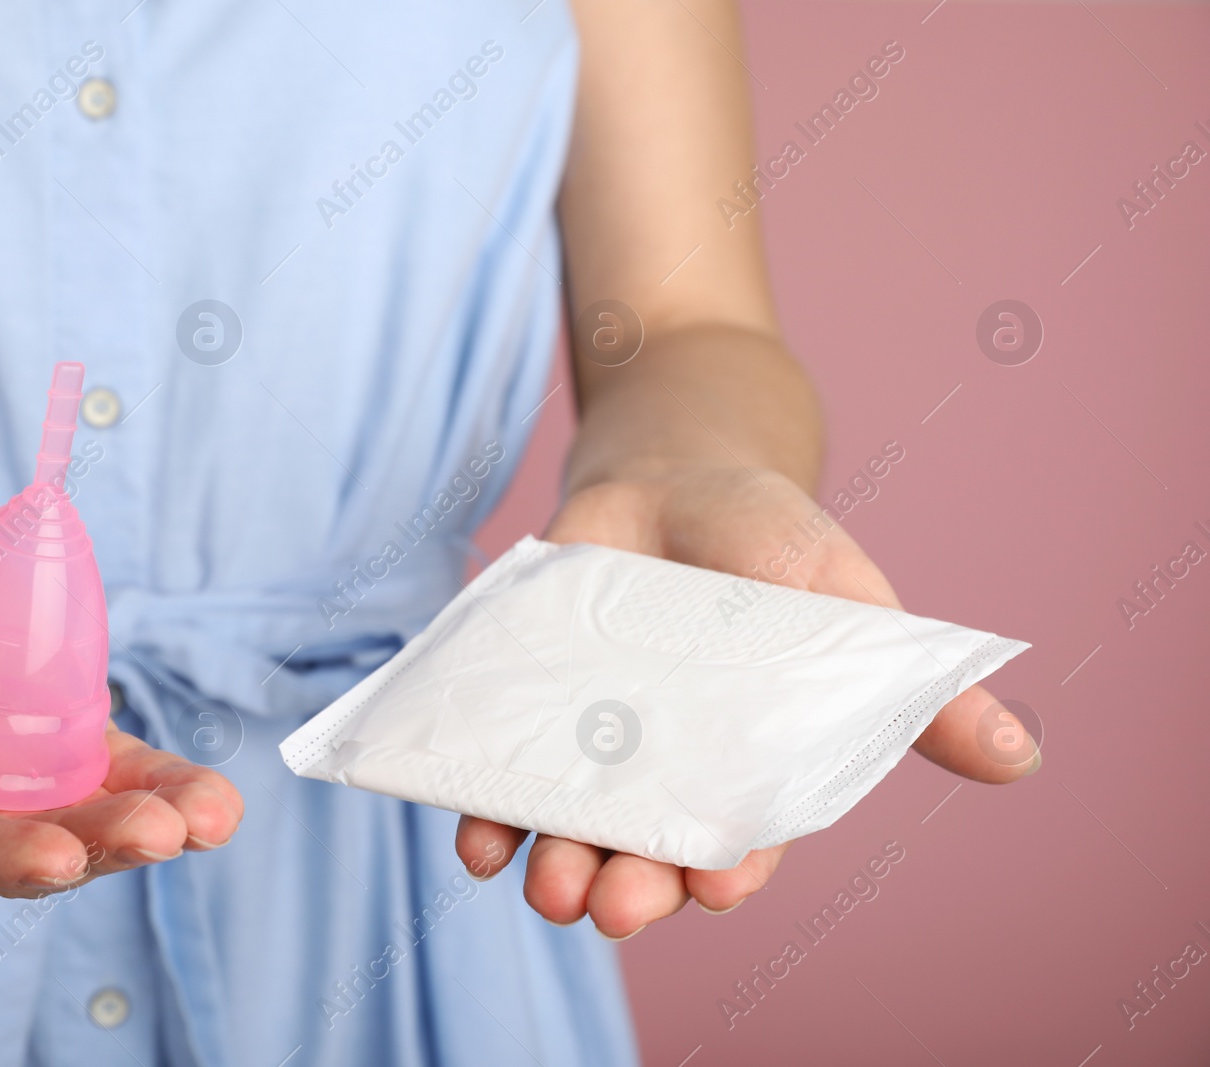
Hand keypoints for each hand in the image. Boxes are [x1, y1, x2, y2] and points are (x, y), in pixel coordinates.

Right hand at [0, 498, 241, 897]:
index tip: (58, 855)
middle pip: (32, 838)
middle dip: (100, 841)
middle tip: (164, 833)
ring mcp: (8, 769)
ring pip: (87, 809)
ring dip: (152, 820)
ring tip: (214, 817)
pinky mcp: (52, 726)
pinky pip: (113, 762)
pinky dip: (160, 778)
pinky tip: (213, 794)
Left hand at [454, 467, 1037, 936]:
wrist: (668, 472)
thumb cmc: (769, 544)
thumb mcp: (845, 604)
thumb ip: (911, 688)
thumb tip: (1021, 758)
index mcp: (744, 765)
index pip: (739, 841)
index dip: (730, 869)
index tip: (716, 885)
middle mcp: (663, 772)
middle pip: (645, 855)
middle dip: (630, 890)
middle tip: (614, 906)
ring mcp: (590, 744)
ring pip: (569, 833)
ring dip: (555, 868)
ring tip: (547, 886)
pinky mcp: (529, 708)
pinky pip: (498, 773)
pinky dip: (484, 810)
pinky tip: (477, 838)